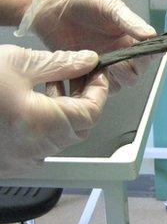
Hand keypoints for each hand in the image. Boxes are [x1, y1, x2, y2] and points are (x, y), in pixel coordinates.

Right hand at [0, 45, 107, 176]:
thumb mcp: (19, 63)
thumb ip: (60, 63)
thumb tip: (87, 61)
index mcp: (44, 125)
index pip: (92, 112)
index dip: (99, 90)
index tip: (97, 73)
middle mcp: (37, 149)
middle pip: (79, 126)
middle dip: (83, 99)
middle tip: (77, 75)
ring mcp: (22, 159)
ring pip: (61, 136)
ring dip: (65, 110)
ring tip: (51, 83)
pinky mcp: (10, 162)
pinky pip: (41, 144)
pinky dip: (46, 123)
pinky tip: (33, 101)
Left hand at [16, 0, 159, 92]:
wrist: (51, 4)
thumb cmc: (82, 0)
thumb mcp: (111, 6)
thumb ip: (131, 21)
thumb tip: (151, 34)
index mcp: (129, 40)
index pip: (146, 57)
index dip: (146, 59)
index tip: (139, 54)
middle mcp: (118, 55)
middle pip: (133, 75)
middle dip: (126, 71)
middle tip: (114, 61)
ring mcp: (101, 65)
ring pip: (116, 84)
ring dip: (109, 80)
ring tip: (97, 67)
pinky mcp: (83, 72)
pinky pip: (93, 88)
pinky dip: (91, 86)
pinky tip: (84, 73)